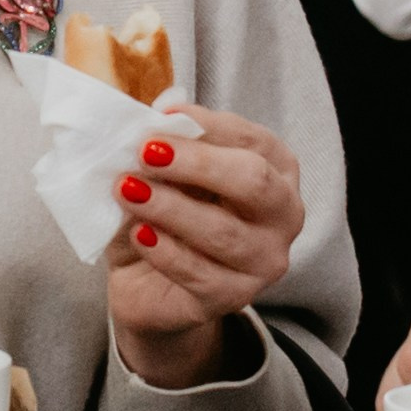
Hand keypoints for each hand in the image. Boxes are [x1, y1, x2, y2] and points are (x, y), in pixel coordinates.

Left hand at [105, 107, 304, 389]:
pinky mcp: (235, 297)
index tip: (161, 116)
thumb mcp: (167, 171)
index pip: (252, 139)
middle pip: (253, 181)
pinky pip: (200, 274)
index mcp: (276, 168)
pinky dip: (165, 251)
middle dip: (197, 163)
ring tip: (127, 190)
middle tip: (146, 151)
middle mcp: (283, 213)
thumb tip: (163, 113)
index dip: (207, 125)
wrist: (148, 282)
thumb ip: (170, 142)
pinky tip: (139, 233)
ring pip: (222, 231)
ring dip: (169, 207)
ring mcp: (264, 261)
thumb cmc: (167, 212)